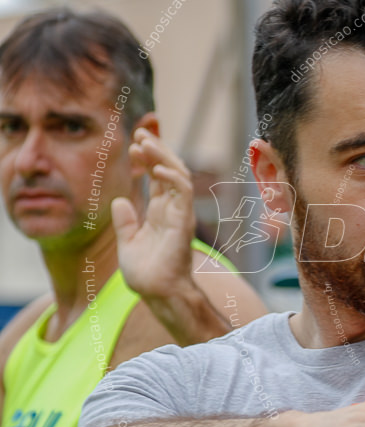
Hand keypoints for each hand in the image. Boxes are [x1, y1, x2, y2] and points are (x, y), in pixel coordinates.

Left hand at [112, 129, 195, 299]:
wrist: (158, 293)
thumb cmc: (146, 273)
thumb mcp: (128, 242)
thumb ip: (125, 221)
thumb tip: (120, 201)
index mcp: (161, 213)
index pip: (158, 179)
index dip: (148, 160)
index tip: (134, 145)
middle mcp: (173, 210)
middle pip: (170, 171)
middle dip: (157, 150)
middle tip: (140, 133)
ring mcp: (180, 214)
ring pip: (178, 175)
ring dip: (164, 156)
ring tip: (145, 143)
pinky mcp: (184, 220)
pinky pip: (182, 192)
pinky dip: (171, 177)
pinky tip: (155, 168)